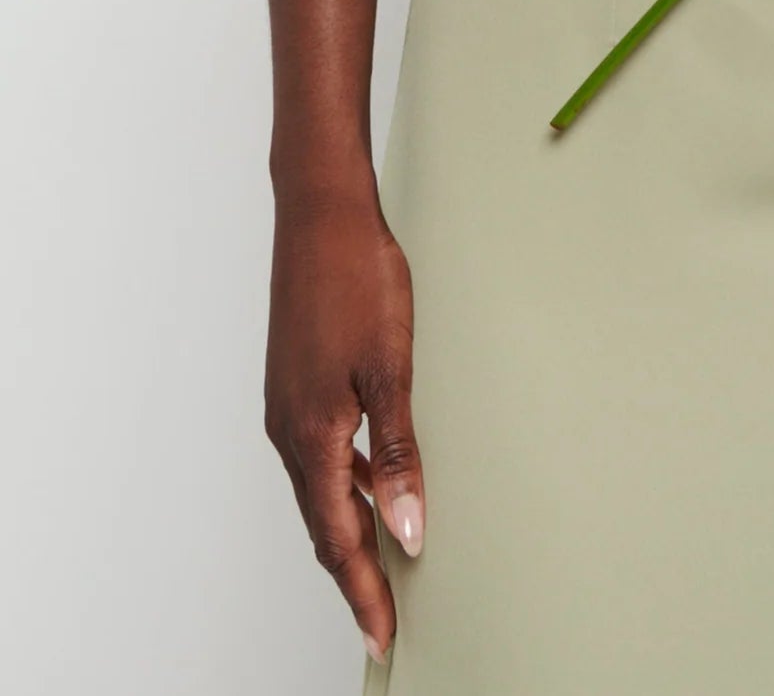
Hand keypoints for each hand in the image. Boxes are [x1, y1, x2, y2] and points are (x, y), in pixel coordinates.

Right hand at [264, 191, 424, 665]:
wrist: (320, 213)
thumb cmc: (357, 278)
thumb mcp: (391, 368)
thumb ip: (400, 452)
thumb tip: (410, 528)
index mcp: (311, 435)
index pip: (339, 538)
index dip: (363, 591)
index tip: (383, 636)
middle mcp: (289, 429)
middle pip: (323, 524)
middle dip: (355, 576)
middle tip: (384, 620)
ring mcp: (288, 404)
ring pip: (320, 489)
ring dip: (351, 529)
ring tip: (385, 564)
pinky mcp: (296, 382)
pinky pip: (320, 453)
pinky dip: (346, 483)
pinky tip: (374, 480)